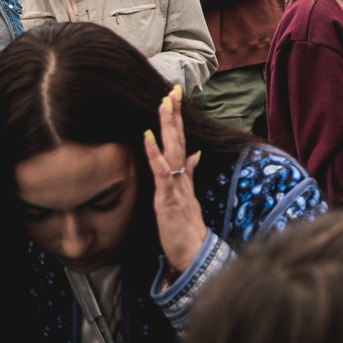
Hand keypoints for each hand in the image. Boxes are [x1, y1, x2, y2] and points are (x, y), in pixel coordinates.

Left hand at [144, 85, 207, 276]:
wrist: (193, 252)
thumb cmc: (187, 229)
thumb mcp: (187, 198)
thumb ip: (189, 174)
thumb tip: (194, 154)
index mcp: (184, 175)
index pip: (181, 142)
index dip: (177, 120)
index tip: (174, 98)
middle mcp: (181, 176)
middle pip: (179, 140)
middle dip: (174, 115)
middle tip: (172, 90)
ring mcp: (176, 185)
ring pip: (172, 150)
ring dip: (168, 126)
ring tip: (163, 104)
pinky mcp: (167, 197)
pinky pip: (161, 171)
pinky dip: (154, 153)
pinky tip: (147, 137)